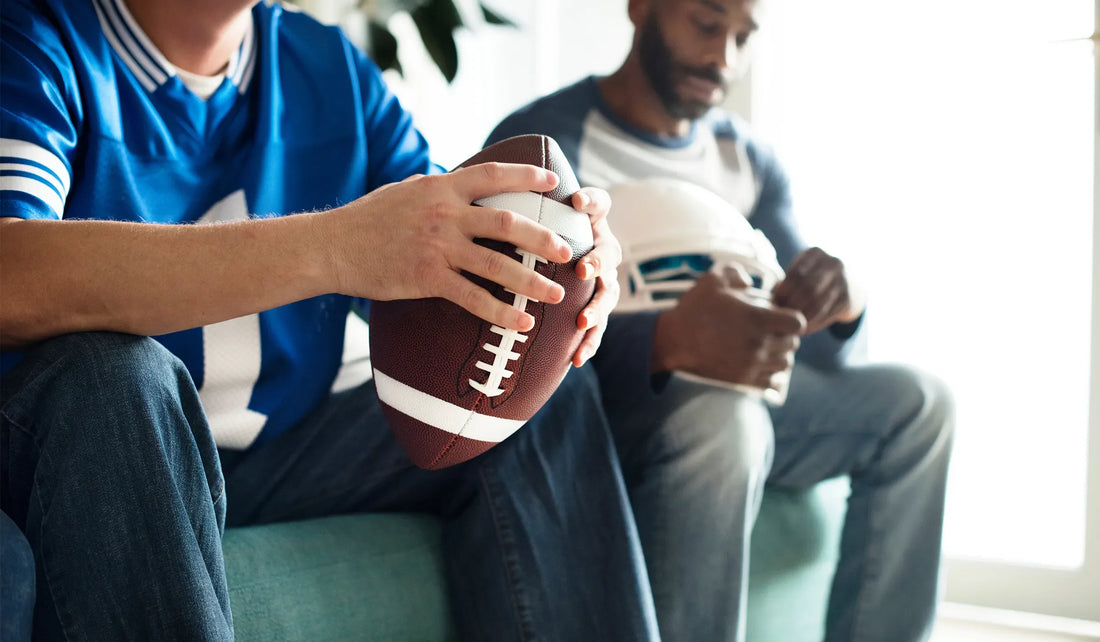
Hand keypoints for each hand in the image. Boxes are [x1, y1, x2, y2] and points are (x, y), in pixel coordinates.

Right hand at [326, 163, 574, 330]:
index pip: (492, 175)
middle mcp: (444, 214)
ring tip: (555, 294)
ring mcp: (437, 247)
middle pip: (507, 223)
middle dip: (542, 238)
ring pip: (497, 264)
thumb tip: (466, 184)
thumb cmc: (369, 219)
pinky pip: (473, 297)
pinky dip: (501, 311)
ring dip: (531, 281)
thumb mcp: (407, 191)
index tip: (553, 180)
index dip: (526, 175)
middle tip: (567, 251)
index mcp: (441, 188)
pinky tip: (521, 321)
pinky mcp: (427, 278)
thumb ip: (441, 190)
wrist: (332, 246)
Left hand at [569, 187, 621, 366]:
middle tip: (583, 269)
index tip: (576, 202)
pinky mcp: (594, 311)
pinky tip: (576, 360)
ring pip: (606, 297)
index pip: (600, 206)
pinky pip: (596, 329)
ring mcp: (602, 285)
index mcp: (592, 223)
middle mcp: (604, 255)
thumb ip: (560, 205)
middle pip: (608, 257)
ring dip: (596, 309)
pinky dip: (589, 344)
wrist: (553, 263)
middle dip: (598, 264)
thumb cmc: (550, 233)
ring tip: (583, 322)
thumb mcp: (551, 213)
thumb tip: (572, 198)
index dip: (591, 201)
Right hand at [654, 270, 805, 390]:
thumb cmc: (693, 310)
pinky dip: (772, 375)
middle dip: (786, 336)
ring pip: (785, 365)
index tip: (780, 316)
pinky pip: (772, 383)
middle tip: (773, 332)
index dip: (793, 318)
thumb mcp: (711, 280)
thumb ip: (735, 273)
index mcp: (758, 319)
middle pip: (792, 345)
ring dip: (780, 356)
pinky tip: (761, 365)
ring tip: (768, 349)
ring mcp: (751, 365)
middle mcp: (759, 344)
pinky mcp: (742, 380)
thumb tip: (749, 283)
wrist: (673, 342)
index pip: (798, 323)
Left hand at [771, 247, 864, 335]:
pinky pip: (826, 314)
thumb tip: (771, 302)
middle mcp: (832, 263)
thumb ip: (786, 283)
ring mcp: (843, 280)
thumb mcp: (802, 273)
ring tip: (790, 327)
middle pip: (807, 289)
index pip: (796, 273)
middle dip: (792, 306)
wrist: (850, 287)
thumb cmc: (814, 280)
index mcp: (815, 253)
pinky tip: (803, 330)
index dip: (783, 292)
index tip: (774, 304)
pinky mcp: (847, 298)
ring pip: (818, 304)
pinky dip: (813, 324)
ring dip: (801, 318)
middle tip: (781, 319)